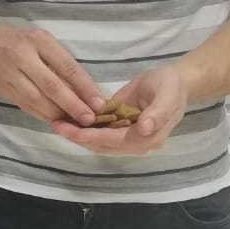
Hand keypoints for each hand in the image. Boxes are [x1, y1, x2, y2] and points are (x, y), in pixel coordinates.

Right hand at [0, 23, 104, 124]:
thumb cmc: (17, 40)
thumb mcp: (40, 40)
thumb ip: (59, 62)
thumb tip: (86, 90)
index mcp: (38, 41)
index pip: (66, 66)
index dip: (84, 87)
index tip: (100, 103)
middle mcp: (22, 57)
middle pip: (51, 86)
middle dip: (73, 105)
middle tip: (89, 119)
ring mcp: (10, 74)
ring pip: (37, 100)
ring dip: (58, 115)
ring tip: (76, 124)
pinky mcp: (3, 89)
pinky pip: (26, 105)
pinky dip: (43, 115)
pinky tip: (57, 121)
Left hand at [51, 66, 187, 155]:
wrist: (174, 82)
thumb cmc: (171, 86)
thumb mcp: (168, 94)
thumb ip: (159, 112)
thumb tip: (145, 129)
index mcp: (147, 138)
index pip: (112, 141)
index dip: (88, 136)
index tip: (68, 129)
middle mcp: (136, 144)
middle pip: (101, 146)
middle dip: (78, 137)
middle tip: (55, 124)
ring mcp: (128, 138)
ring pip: (98, 142)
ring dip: (78, 135)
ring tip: (57, 123)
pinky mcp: (121, 130)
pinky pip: (100, 133)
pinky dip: (84, 129)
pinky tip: (68, 119)